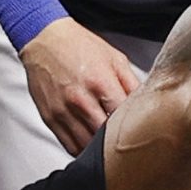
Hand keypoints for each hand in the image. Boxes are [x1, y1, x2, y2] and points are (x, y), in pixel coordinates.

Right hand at [22, 19, 141, 154]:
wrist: (44, 40)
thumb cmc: (80, 46)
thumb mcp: (115, 59)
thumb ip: (132, 85)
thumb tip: (146, 106)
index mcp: (100, 83)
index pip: (123, 119)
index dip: (134, 128)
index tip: (139, 130)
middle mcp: (80, 100)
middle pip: (105, 137)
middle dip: (117, 141)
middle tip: (126, 140)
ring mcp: (62, 111)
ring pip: (87, 146)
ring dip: (99, 149)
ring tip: (108, 144)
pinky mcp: (50, 118)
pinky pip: (69, 145)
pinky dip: (82, 149)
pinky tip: (90, 143)